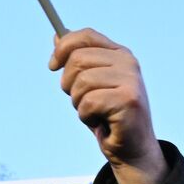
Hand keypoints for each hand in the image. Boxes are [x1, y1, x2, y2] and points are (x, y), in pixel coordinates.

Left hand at [49, 28, 166, 183]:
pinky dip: (87, 116)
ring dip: (79, 104)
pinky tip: (101, 122)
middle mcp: (128, 62)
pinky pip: (88, 102)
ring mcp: (131, 80)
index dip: (63, 48)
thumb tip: (57, 35)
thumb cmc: (106, 116)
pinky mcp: (129, 100)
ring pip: (81, 83)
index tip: (52, 66)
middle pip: (77, 59)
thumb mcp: (88, 84)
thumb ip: (76, 60)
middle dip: (69, 85)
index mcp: (119, 53)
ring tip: (95, 112)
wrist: (130, 148)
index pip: (85, 35)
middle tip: (83, 100)